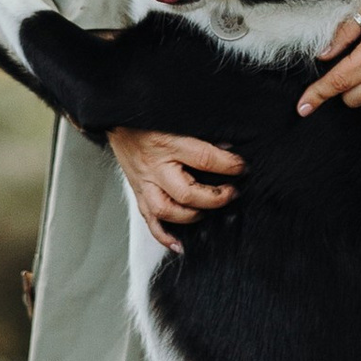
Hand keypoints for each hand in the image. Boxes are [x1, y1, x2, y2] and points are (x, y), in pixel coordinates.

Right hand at [109, 124, 243, 254]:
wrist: (117, 116)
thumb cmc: (148, 117)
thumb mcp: (178, 118)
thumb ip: (202, 134)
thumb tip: (228, 147)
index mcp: (166, 143)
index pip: (204, 159)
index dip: (228, 165)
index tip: (242, 167)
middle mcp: (154, 167)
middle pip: (187, 193)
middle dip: (214, 197)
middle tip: (231, 192)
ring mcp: (144, 183)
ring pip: (167, 211)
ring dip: (191, 216)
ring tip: (208, 211)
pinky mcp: (137, 193)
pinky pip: (149, 220)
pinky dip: (164, 235)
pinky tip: (179, 244)